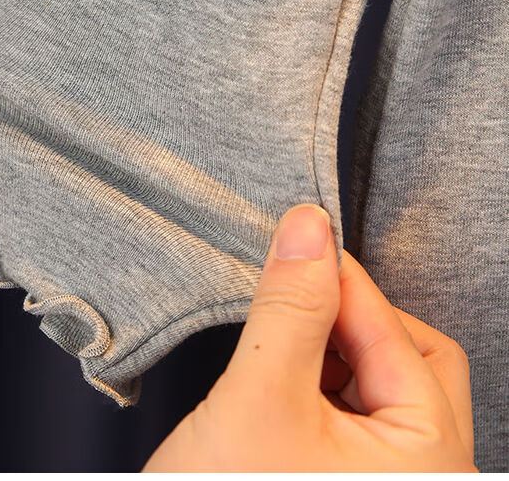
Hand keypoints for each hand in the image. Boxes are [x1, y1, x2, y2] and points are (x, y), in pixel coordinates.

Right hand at [144, 204, 476, 471]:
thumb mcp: (258, 399)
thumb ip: (290, 308)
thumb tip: (309, 228)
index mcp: (427, 460)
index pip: (396, 332)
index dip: (340, 279)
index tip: (297, 240)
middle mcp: (422, 474)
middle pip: (410, 358)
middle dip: (348, 317)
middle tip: (293, 295)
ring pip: (379, 382)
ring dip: (330, 346)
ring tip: (277, 336)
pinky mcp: (348, 479)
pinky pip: (354, 410)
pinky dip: (320, 378)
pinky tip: (280, 372)